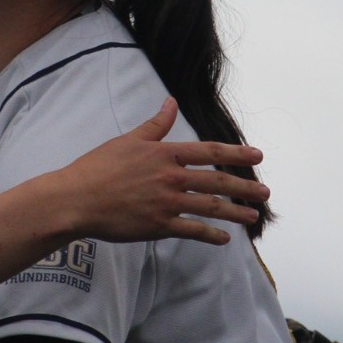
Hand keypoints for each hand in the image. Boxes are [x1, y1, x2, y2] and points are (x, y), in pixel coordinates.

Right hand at [44, 98, 269, 246]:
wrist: (76, 199)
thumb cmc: (98, 167)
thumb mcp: (128, 140)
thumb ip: (155, 125)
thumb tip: (170, 103)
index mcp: (165, 154)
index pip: (209, 151)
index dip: (236, 153)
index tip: (258, 156)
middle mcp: (171, 177)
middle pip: (216, 181)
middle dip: (244, 187)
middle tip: (265, 193)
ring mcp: (166, 203)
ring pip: (209, 207)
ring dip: (234, 212)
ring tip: (253, 216)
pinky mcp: (158, 226)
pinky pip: (191, 231)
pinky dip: (210, 235)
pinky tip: (224, 240)